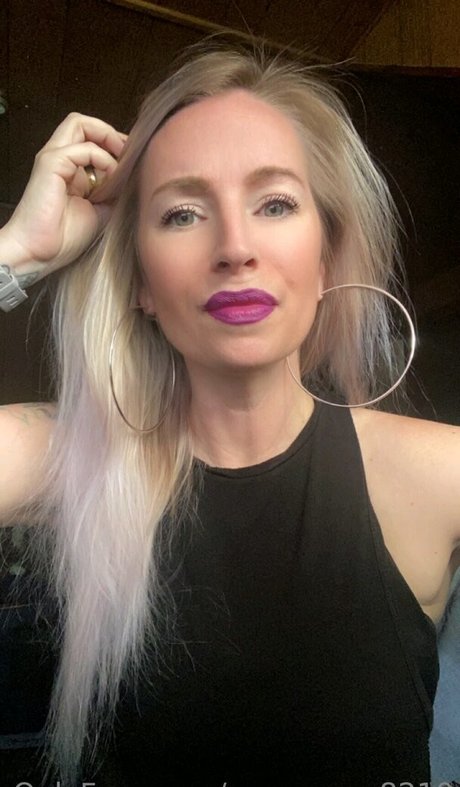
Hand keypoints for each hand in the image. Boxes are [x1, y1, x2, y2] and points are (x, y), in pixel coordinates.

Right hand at [2, 113, 125, 278]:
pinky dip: (103, 160)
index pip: (93, 138)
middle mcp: (61, 158)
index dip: (116, 144)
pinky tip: (110, 182)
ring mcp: (54, 158)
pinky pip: (83, 148)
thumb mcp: (102, 211)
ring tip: (122, 165)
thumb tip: (135, 177)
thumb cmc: (65, 238)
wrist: (38, 253)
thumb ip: (116, 191)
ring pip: (80, 123)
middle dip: (112, 133)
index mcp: (71, 169)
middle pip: (85, 123)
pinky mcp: (51, 163)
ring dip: (108, 140)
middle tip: (130, 155)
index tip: (135, 161)